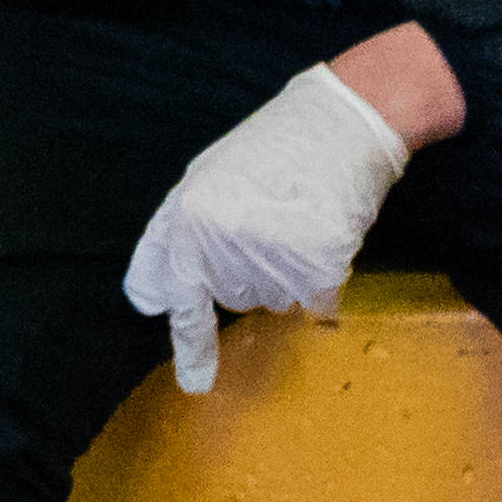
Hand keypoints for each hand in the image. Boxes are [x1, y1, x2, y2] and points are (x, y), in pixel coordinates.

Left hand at [121, 64, 411, 393]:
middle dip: (253, 271)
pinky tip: (328, 230)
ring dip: (288, 272)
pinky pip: (317, 302)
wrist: (347, 118)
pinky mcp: (315, 264)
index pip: (180, 295)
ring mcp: (268, 252)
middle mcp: (221, 239)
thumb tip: (153, 301)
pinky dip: (324, 278)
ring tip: (299, 216)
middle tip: (275, 218)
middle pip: (235, 299)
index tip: (196, 382)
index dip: (190, 342)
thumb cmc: (279, 146)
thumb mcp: (209, 176)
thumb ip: (179, 237)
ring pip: (275, 300)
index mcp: (188, 216)